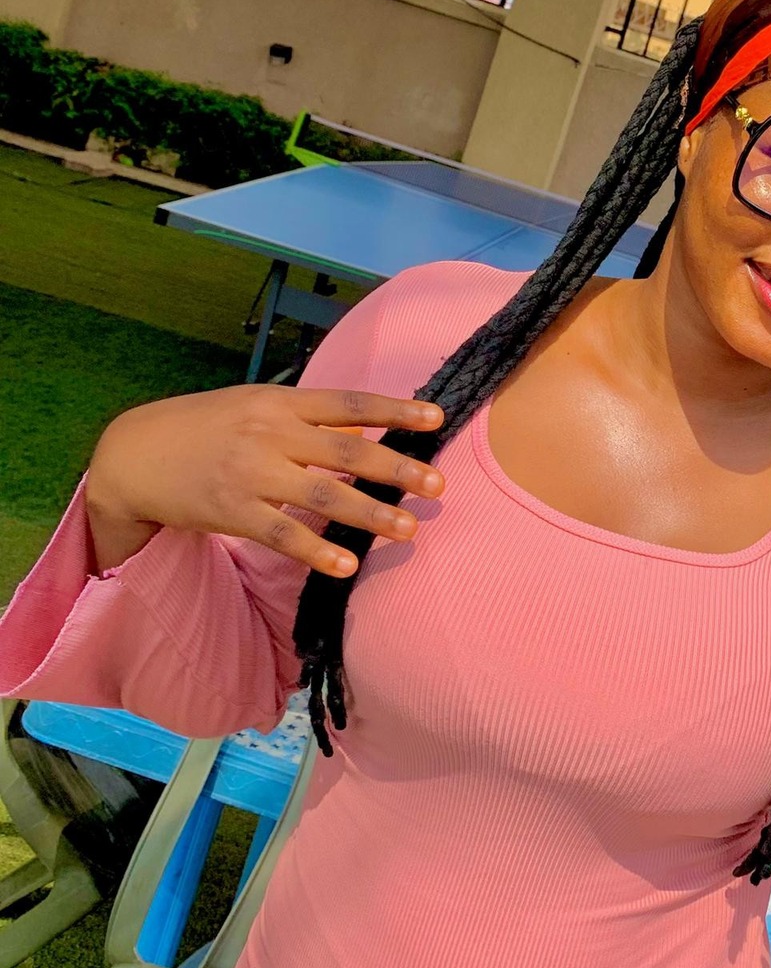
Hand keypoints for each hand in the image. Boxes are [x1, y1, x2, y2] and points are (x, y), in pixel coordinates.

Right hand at [85, 386, 444, 575]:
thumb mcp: (256, 404)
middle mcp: (270, 434)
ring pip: (323, 495)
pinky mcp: (232, 512)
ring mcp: (251, 474)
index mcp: (281, 402)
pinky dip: (317, 550)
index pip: (349, 403)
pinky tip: (346, 565)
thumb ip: (306, 417)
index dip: (395, 410)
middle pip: (346, 451)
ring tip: (408, 527)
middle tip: (437, 485)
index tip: (437, 417)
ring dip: (370, 514)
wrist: (136, 454)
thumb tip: (366, 431)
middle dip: (396, 469)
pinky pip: (282, 535)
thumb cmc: (208, 426)